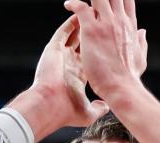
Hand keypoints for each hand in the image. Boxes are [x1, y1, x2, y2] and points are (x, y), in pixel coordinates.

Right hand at [28, 14, 108, 128]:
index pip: (91, 59)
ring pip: (75, 35)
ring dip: (84, 24)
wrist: (49, 106)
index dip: (99, 50)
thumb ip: (98, 109)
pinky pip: (64, 31)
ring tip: (94, 13)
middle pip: (84, 44)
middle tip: (103, 23)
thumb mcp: (87, 113)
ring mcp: (61, 55)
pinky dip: (72, 22)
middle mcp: (70, 63)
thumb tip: (105, 107)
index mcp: (78, 76)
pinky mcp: (53, 49)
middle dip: (93, 34)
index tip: (109, 44)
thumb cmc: (66, 111)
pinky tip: (81, 12)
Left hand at [63, 0, 148, 104]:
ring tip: (81, 3)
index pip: (126, 1)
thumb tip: (142, 32)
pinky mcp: (92, 30)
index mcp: (130, 26)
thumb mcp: (140, 57)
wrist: (122, 87)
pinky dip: (73, 3)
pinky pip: (81, 7)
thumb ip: (141, 42)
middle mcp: (119, 21)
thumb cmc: (130, 78)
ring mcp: (106, 23)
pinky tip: (68, 5)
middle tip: (95, 1)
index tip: (111, 0)